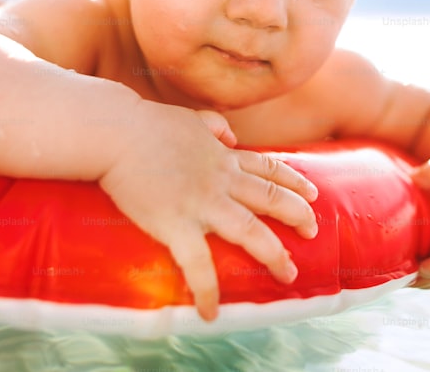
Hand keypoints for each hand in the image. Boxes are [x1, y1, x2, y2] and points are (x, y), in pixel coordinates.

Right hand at [98, 100, 318, 320]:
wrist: (116, 132)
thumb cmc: (145, 124)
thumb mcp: (189, 117)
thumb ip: (213, 125)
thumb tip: (230, 134)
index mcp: (223, 157)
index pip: (268, 168)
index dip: (294, 182)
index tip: (313, 193)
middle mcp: (221, 179)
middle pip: (270, 198)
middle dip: (298, 215)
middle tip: (313, 231)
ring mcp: (202, 202)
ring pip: (251, 230)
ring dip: (274, 254)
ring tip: (289, 274)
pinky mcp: (177, 223)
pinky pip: (198, 263)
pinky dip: (207, 289)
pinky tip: (210, 311)